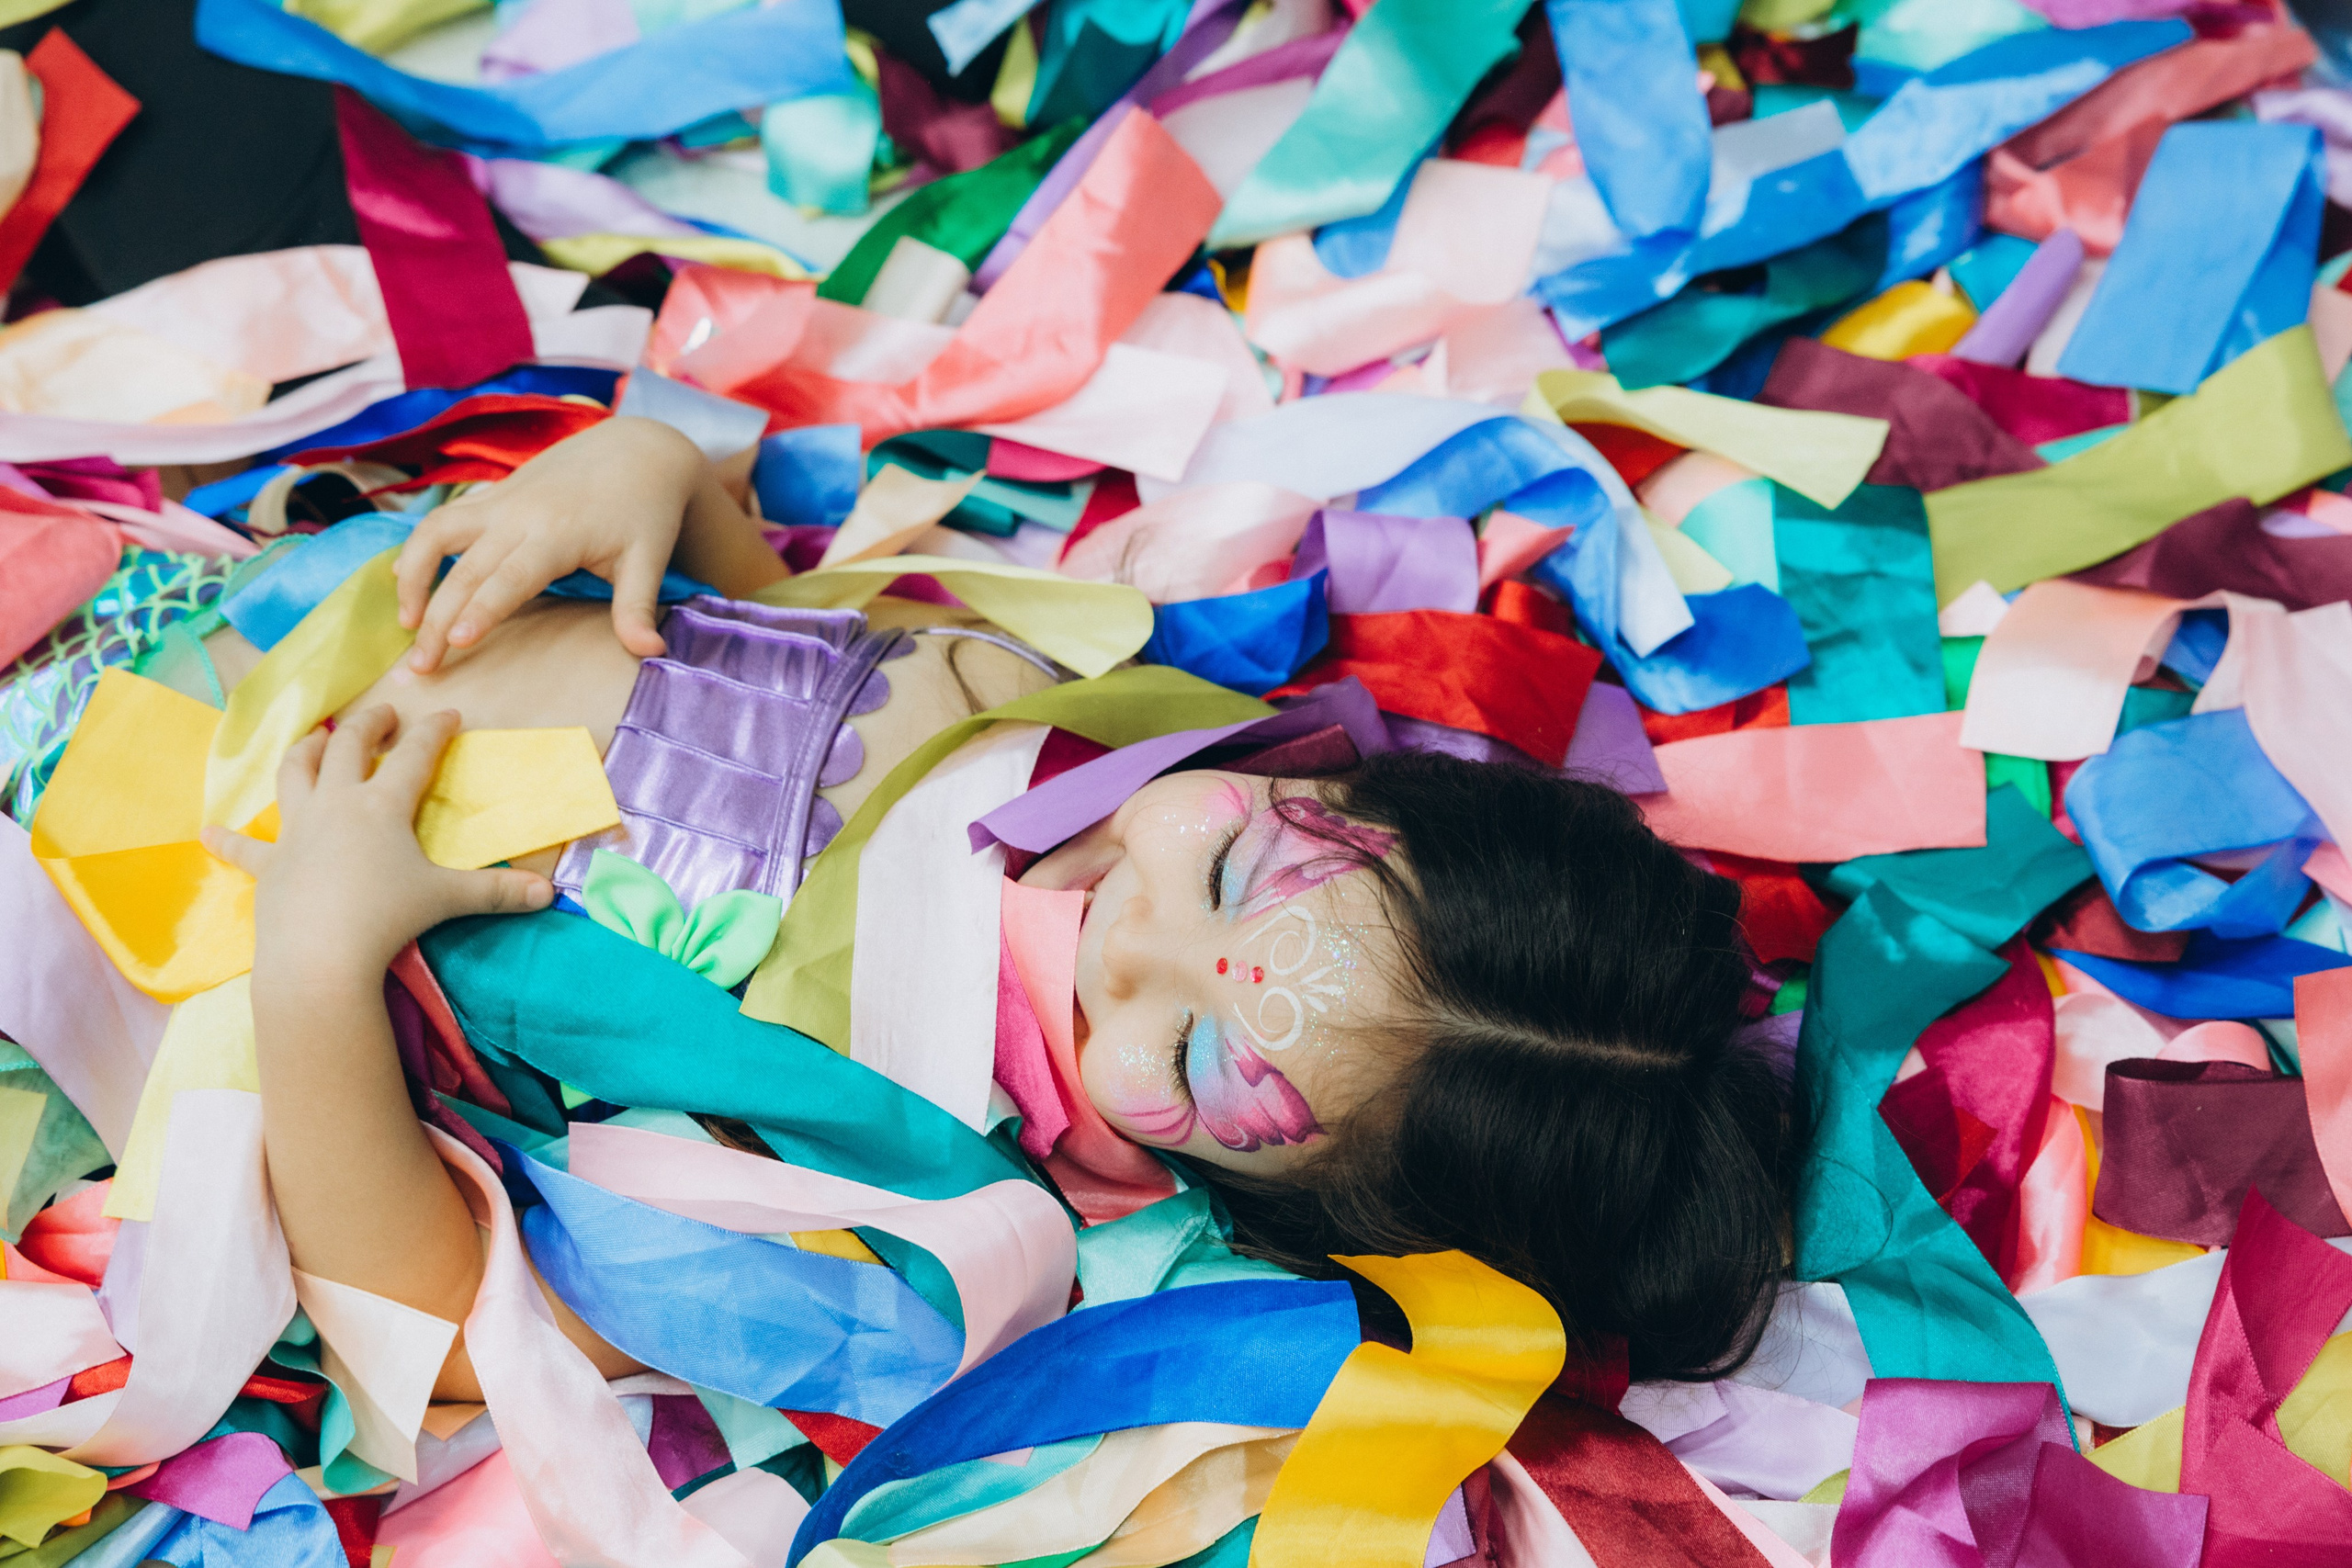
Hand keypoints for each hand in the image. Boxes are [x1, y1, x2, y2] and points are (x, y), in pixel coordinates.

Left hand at [202, 706, 553, 985]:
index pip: (414, 755)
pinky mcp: (270, 866)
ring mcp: (298, 832)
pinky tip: (208, 831)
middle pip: (347, 747)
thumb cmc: (388, 920)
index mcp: (382, 806)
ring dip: (303, 750)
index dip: (434, 731)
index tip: (448, 715)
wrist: (320, 959)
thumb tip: (547, 894)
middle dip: (368, 725)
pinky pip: (245, 848)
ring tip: (314, 738)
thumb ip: (497, 892)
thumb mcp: (449, 900)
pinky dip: (228, 839)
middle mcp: (336, 805)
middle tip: (383, 715)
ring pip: (294, 774)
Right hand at [394, 417, 709, 674]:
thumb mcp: (649, 558)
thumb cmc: (646, 510)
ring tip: (406, 622)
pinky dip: (418, 546)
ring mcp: (501, 500)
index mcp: (558, 533)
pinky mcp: (493, 494)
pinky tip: (404, 577)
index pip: (510, 577)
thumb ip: (638, 608)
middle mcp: (520, 514)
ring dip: (413, 575)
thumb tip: (652, 653)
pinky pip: (443, 518)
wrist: (637, 449)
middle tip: (418, 667)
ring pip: (436, 532)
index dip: (482, 609)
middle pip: (465, 568)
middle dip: (437, 617)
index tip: (456, 641)